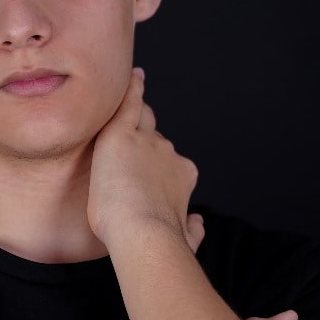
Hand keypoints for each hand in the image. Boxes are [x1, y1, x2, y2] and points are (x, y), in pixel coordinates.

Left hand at [88, 68, 199, 250]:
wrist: (145, 233)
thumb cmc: (159, 242)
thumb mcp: (183, 236)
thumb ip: (191, 229)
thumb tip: (197, 224)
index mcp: (182, 174)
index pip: (168, 161)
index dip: (156, 165)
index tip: (148, 172)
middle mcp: (169, 153)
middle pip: (154, 139)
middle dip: (143, 143)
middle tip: (127, 149)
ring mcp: (146, 141)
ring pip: (141, 120)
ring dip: (134, 117)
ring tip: (124, 108)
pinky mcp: (122, 134)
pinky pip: (130, 103)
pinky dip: (133, 89)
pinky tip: (133, 77)